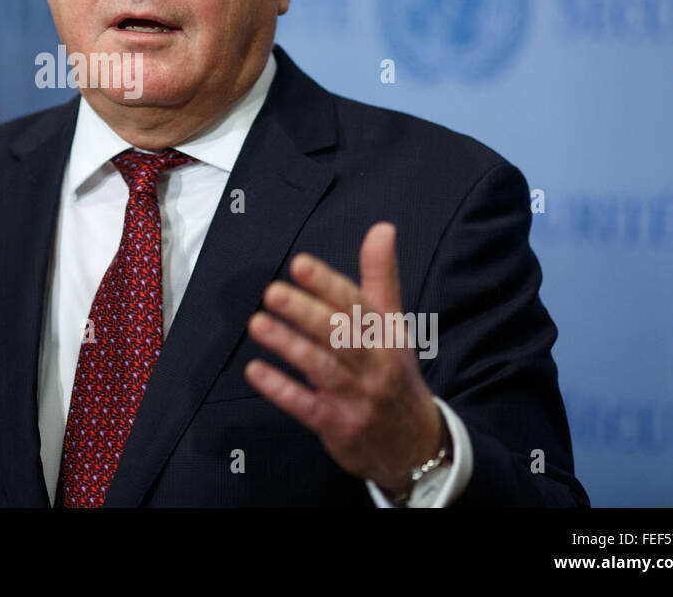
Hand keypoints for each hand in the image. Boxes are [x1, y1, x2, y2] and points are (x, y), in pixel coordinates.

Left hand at [244, 222, 441, 495]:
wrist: (416, 444)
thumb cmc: (396, 374)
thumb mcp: (394, 325)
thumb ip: (381, 276)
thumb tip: (382, 228)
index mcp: (385, 335)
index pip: (355, 304)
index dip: (327, 284)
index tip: (300, 264)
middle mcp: (374, 364)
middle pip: (338, 334)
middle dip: (305, 312)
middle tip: (273, 293)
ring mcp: (357, 397)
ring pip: (321, 367)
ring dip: (289, 346)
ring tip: (257, 324)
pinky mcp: (339, 426)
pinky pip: (308, 406)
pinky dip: (281, 390)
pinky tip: (256, 372)